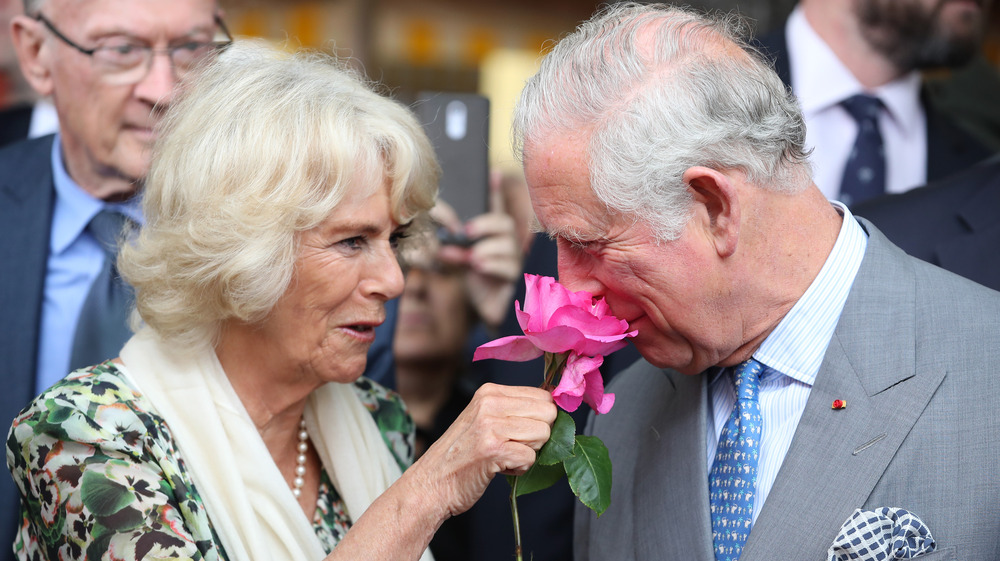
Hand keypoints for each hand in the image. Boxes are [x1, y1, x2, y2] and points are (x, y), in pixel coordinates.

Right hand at [408, 383, 555, 517]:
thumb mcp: (483, 419)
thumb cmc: (461, 455)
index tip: (521, 432)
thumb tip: (555, 408)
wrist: (431, 483)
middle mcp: (490, 403)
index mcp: (490, 392)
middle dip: (538, 436)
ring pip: (543, 434)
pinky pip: (531, 458)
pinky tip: (498, 468)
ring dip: (528, 453)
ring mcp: (490, 426)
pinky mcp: (493, 450)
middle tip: (512, 446)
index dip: (541, 418)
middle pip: (548, 413)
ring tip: (502, 457)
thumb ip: (513, 410)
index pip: (543, 395)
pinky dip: (519, 469)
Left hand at [436, 172, 523, 327]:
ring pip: (506, 245)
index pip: (496, 208)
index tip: (493, 172)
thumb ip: (453, 244)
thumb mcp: (461, 258)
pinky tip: (476, 267)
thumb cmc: (475, 281)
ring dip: (483, 249)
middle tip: (466, 231)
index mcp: (494, 235)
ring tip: (470, 258)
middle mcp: (508, 244)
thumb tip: (439, 232)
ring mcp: (514, 260)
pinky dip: (489, 264)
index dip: (495, 191)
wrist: (487, 308)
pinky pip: (507, 266)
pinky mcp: (515, 279)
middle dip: (484, 224)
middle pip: (504, 222)